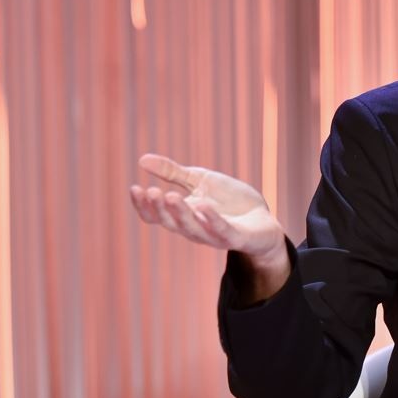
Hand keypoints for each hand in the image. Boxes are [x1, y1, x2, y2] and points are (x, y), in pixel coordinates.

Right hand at [129, 153, 286, 266]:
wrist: (262, 216)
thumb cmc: (228, 200)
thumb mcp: (199, 180)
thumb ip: (173, 173)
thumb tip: (142, 160)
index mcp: (183, 215)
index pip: (156, 216)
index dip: (143, 205)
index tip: (135, 188)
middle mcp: (194, 228)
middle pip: (171, 222)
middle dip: (159, 208)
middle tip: (151, 191)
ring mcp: (214, 235)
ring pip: (192, 228)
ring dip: (180, 213)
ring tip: (169, 195)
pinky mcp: (236, 237)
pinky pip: (222, 231)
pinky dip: (211, 220)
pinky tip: (203, 206)